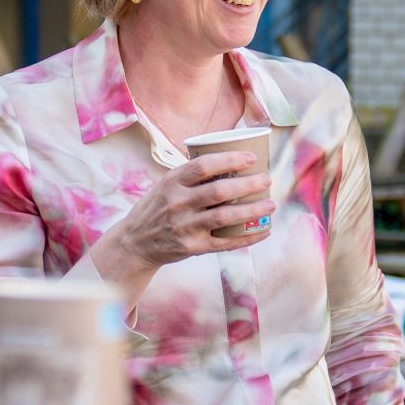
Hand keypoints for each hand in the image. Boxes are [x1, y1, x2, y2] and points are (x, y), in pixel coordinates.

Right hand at [96, 151, 274, 275]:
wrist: (134, 242)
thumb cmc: (157, 208)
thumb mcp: (166, 185)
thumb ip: (191, 175)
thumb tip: (230, 157)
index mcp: (172, 182)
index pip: (203, 165)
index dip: (230, 159)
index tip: (251, 157)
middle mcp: (178, 203)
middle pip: (219, 191)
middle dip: (248, 184)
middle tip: (266, 179)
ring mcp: (185, 226)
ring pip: (225, 216)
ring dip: (252, 210)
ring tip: (270, 204)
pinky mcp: (192, 247)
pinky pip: (225, 242)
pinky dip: (247, 237)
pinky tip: (263, 231)